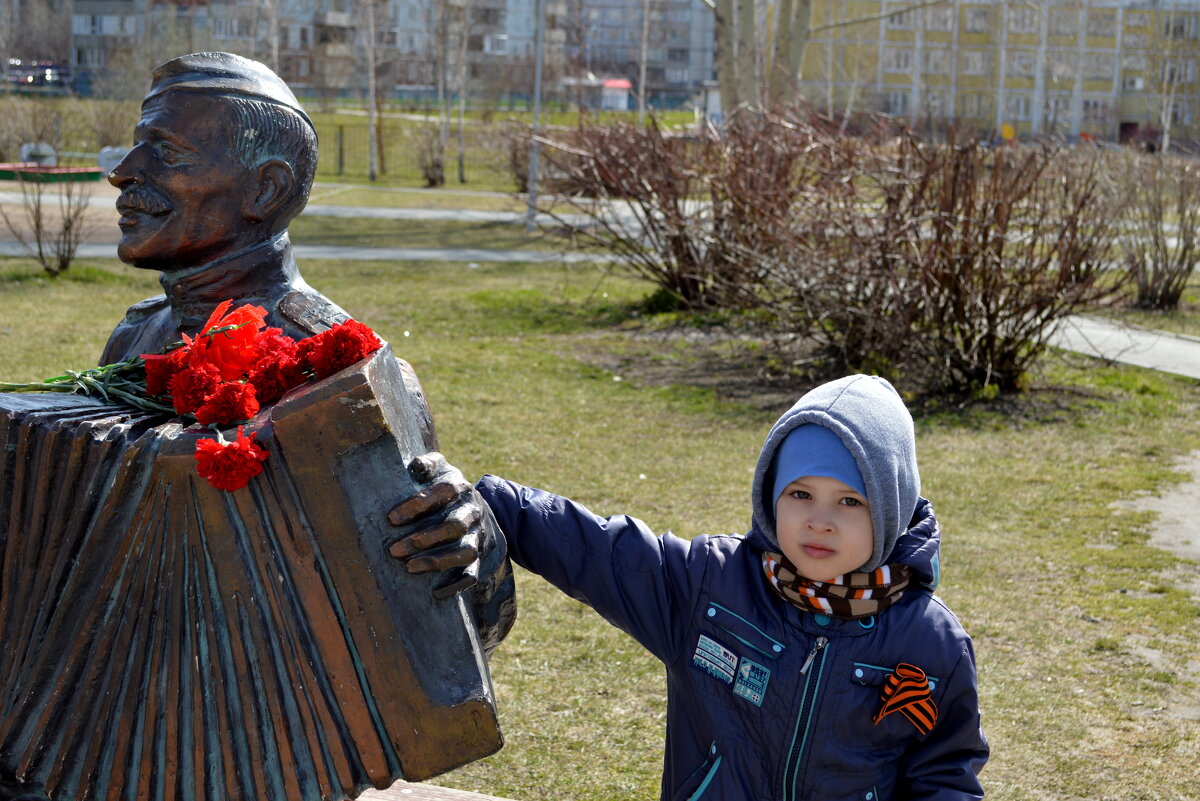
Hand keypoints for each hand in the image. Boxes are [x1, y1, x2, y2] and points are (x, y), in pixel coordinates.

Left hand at [387, 452, 482, 599]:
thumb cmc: (448, 491)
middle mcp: (473, 512)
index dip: (419, 505)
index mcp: (462, 488)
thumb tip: (415, 465)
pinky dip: (456, 585)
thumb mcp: (442, 471)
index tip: (392, 519)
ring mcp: (479, 536)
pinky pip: (472, 574)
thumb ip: (428, 464)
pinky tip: (435, 593)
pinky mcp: (480, 558)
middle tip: (393, 550)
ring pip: (464, 552)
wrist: (481, 510)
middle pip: (453, 527)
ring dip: (436, 561)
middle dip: (422, 539)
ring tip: (409, 568)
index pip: (444, 492)